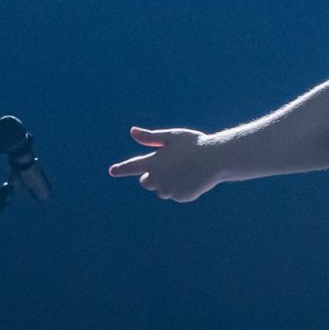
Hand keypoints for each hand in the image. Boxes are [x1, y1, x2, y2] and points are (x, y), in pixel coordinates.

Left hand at [108, 126, 224, 201]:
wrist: (216, 159)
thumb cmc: (194, 144)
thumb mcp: (172, 136)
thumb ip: (151, 137)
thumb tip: (132, 132)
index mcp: (154, 162)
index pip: (131, 167)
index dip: (121, 169)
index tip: (112, 171)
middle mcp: (158, 178)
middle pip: (146, 181)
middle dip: (153, 175)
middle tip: (170, 165)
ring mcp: (169, 190)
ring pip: (162, 189)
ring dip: (168, 182)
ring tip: (186, 169)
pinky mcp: (180, 197)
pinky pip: (176, 194)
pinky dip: (181, 187)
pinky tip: (193, 177)